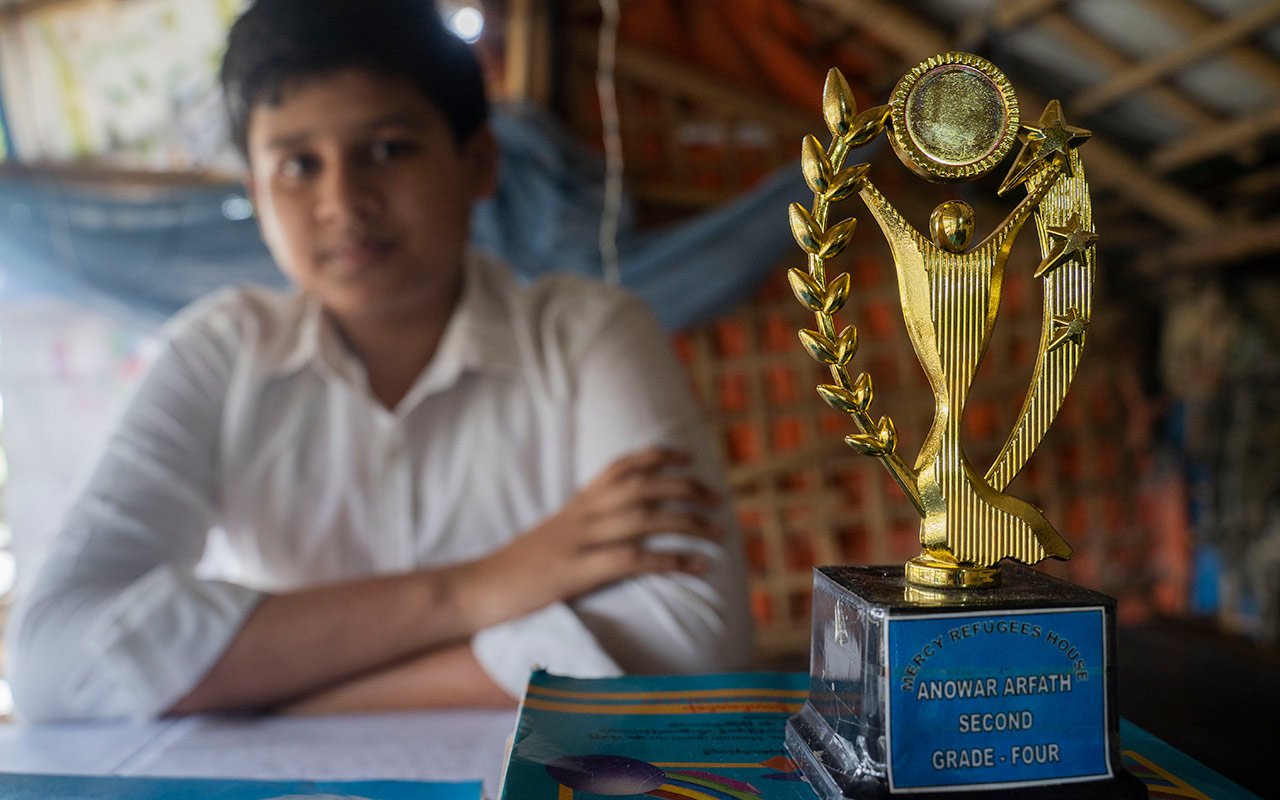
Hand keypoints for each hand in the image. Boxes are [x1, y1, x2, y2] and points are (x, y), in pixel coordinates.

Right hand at [463, 448, 723, 625]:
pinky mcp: (577, 572)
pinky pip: (633, 559)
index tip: (688, 457)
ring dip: (688, 521)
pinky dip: (670, 559)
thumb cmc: (513, 570)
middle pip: (642, 487)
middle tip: (718, 498)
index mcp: (574, 506)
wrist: (474, 590)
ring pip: (644, 518)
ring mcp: (578, 542)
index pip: (619, 468)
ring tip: (719, 530)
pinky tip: (696, 565)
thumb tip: (612, 527)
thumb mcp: (550, 537)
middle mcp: (580, 516)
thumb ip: (580, 526)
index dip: (656, 457)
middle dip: (685, 487)